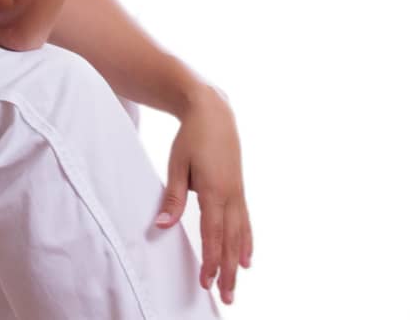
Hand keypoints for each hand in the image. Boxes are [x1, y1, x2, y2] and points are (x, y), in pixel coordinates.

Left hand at [155, 85, 252, 305]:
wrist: (214, 111)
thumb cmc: (192, 137)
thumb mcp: (177, 165)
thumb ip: (172, 197)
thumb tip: (162, 225)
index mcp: (214, 190)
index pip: (212, 233)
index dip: (211, 260)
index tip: (207, 282)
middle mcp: (230, 194)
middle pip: (231, 240)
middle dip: (228, 270)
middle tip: (227, 297)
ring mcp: (238, 192)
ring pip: (241, 234)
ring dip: (239, 261)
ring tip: (237, 285)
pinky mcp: (239, 189)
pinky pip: (246, 221)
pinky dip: (247, 241)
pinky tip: (248, 257)